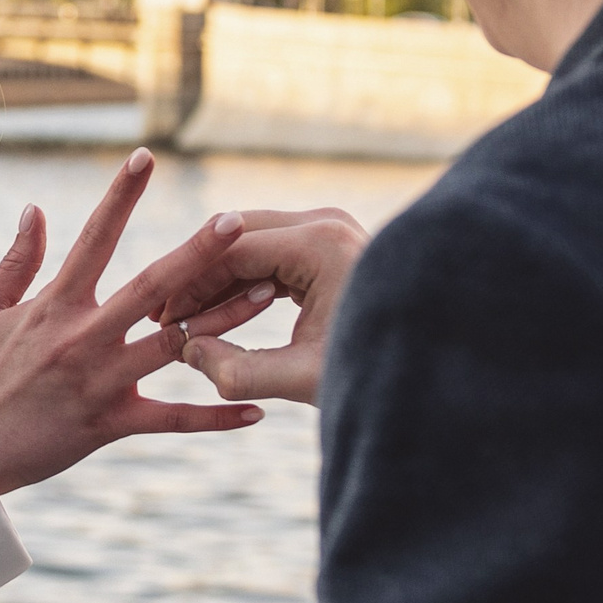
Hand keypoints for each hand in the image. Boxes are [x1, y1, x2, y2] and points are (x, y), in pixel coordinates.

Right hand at [0, 149, 278, 494]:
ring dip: (226, 319)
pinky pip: (174, 419)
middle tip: (237, 221)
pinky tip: (258, 408)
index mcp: (56, 304)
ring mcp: (103, 380)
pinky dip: (216, 416)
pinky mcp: (113, 422)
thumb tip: (35, 208)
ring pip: (176, 345)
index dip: (121, 196)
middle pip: (152, 286)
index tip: (146, 157)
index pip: (94, 238)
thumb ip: (16, 261)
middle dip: (197, 252)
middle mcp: (85, 337)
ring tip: (270, 294)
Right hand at [154, 209, 367, 405]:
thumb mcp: (303, 379)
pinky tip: (218, 317)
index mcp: (320, 244)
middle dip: (198, 277)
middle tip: (163, 317)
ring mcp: (331, 229)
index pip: (231, 252)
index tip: (162, 321)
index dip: (189, 287)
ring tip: (185, 322)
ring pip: (251, 243)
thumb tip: (185, 352)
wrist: (440, 365)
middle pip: (236, 237)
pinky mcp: (332, 244)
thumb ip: (237, 370)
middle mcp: (325, 223)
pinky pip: (274, 254)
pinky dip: (244, 282)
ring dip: (218, 280)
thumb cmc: (377, 370)